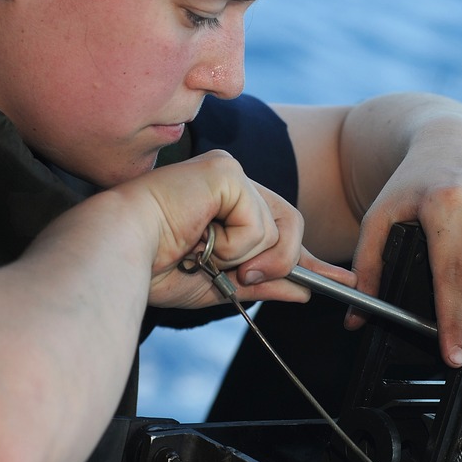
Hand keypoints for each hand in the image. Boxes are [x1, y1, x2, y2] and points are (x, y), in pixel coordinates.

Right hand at [132, 150, 353, 308]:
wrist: (120, 256)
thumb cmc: (153, 267)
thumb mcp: (220, 285)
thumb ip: (264, 282)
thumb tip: (304, 290)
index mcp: (227, 207)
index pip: (280, 230)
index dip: (308, 258)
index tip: (342, 283)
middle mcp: (232, 183)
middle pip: (291, 226)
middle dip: (278, 262)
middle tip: (237, 274)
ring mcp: (230, 173)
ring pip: (278, 228)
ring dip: (244, 256)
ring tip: (202, 252)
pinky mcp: (227, 171)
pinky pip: (258, 222)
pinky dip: (232, 243)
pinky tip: (199, 236)